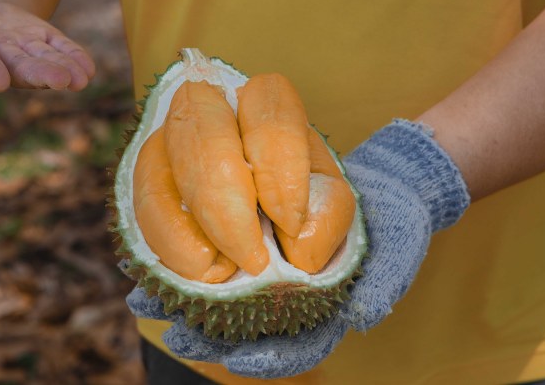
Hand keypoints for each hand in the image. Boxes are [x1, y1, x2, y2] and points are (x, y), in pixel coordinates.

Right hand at [0, 0, 95, 91]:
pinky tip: (87, 70)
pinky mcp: (37, 38)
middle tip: (58, 83)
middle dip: (36, 74)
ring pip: (40, 61)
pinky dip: (72, 57)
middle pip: (16, 66)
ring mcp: (17, 47)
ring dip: (60, 70)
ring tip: (80, 81)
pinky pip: (56, 49)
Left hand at [127, 119, 470, 378]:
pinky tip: (152, 256)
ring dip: (182, 299)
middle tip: (176, 334)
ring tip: (145, 298)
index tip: (237, 360)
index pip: (295, 347)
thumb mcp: (398, 250)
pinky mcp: (252, 242)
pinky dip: (185, 259)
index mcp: (324, 312)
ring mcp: (269, 272)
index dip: (268, 358)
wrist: (388, 183)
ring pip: (221, 297)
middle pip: (245, 330)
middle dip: (208, 335)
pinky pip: (216, 255)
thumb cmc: (397, 222)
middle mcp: (290, 299)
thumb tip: (360, 317)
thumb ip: (382, 286)